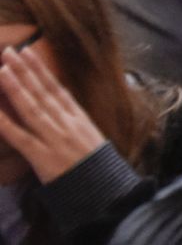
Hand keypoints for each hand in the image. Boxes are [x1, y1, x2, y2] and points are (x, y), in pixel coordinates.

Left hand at [0, 44, 109, 184]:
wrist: (108, 193)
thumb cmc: (100, 171)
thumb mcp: (93, 140)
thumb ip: (76, 124)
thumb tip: (62, 109)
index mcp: (80, 120)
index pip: (57, 89)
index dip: (41, 70)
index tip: (28, 52)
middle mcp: (67, 125)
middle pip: (42, 93)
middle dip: (25, 71)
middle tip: (9, 52)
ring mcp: (55, 139)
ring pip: (31, 108)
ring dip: (16, 87)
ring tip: (2, 69)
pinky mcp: (43, 157)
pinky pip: (20, 137)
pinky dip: (6, 123)